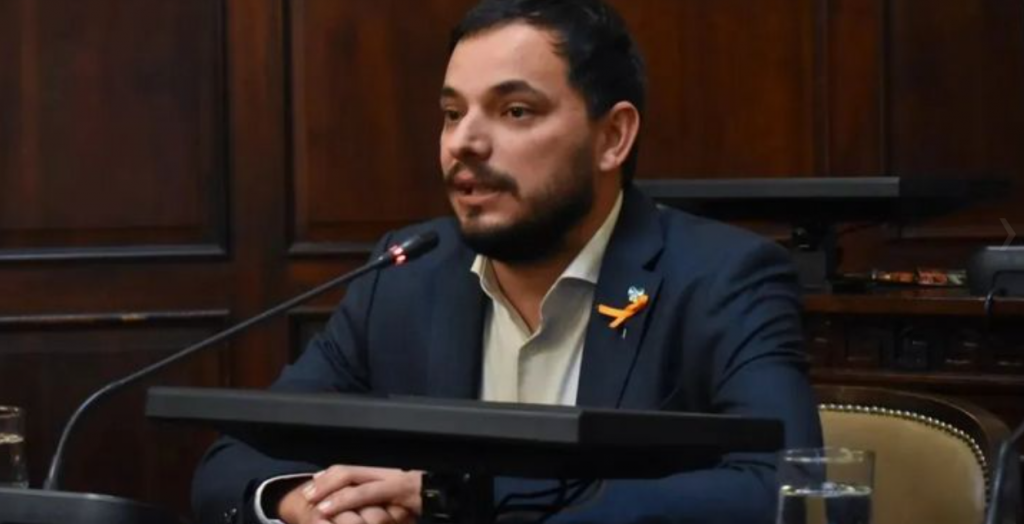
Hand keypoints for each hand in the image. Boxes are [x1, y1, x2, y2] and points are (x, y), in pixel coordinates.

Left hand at [278, 466, 421, 523]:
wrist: (456, 492)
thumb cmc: (431, 498)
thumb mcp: (402, 500)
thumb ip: (383, 499)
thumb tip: (365, 510)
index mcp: (385, 472)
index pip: (350, 469)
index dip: (329, 476)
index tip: (313, 485)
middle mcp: (386, 471)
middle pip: (347, 469)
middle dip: (323, 482)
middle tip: (305, 495)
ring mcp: (393, 478)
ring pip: (353, 477)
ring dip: (328, 491)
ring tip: (312, 503)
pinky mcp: (400, 489)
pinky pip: (368, 493)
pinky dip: (347, 501)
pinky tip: (330, 509)